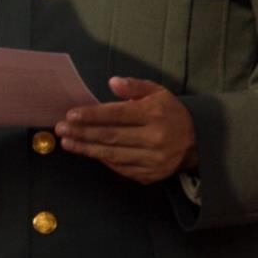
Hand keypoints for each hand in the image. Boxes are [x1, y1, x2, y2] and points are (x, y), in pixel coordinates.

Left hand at [53, 76, 196, 184]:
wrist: (197, 142)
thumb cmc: (170, 113)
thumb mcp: (158, 92)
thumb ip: (135, 86)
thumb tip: (112, 82)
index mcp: (155, 114)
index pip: (117, 115)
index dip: (92, 115)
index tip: (71, 115)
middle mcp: (154, 138)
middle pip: (110, 136)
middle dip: (82, 132)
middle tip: (60, 129)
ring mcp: (152, 160)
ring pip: (111, 154)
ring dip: (86, 148)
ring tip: (67, 142)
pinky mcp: (150, 175)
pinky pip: (120, 167)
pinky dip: (102, 159)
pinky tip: (87, 151)